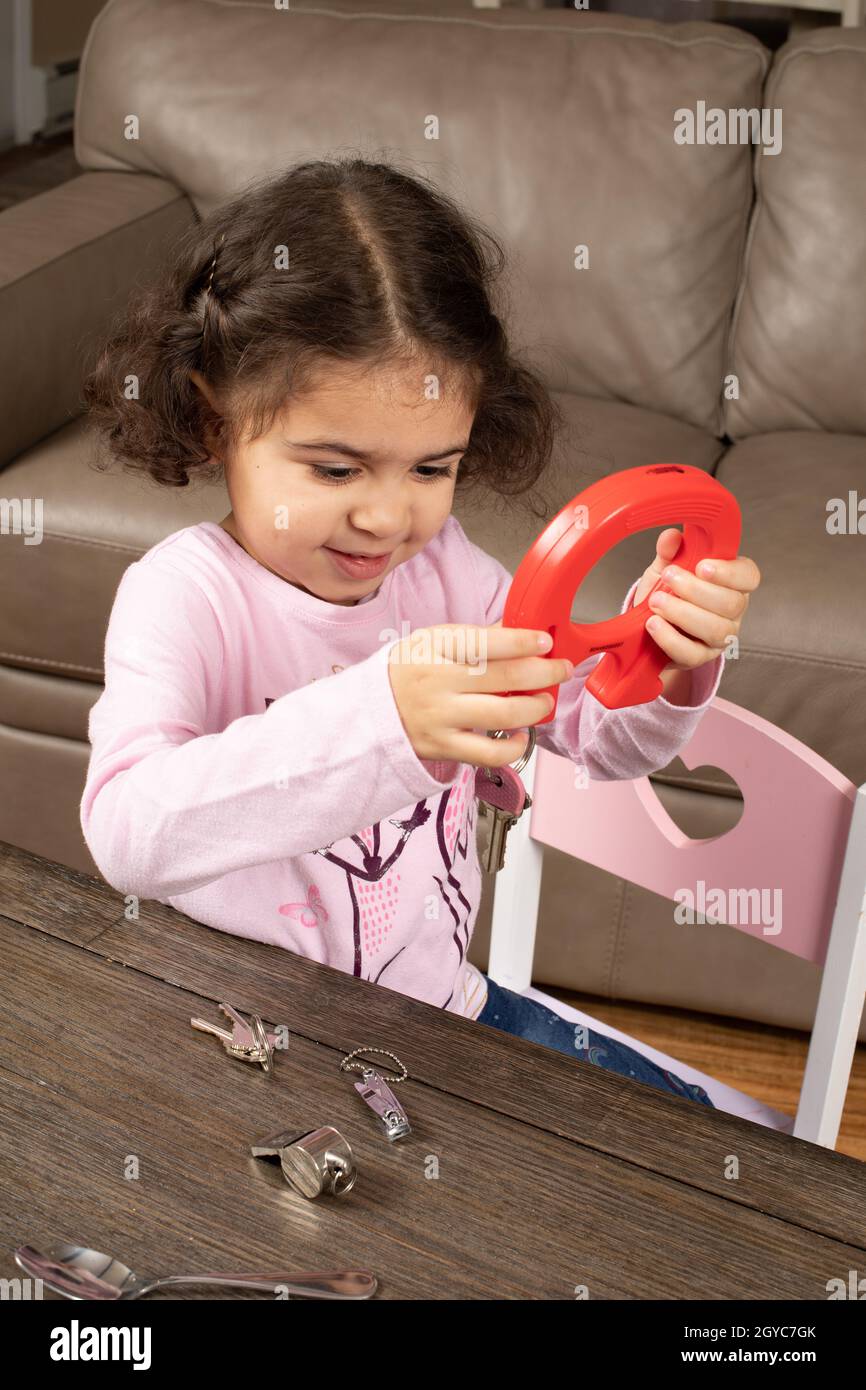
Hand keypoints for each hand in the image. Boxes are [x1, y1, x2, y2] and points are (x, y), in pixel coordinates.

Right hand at [387, 623, 573, 768]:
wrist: (368, 713)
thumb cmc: (407, 672)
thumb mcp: (432, 641)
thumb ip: (477, 637)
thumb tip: (521, 628)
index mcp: (434, 648)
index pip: (486, 642)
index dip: (523, 641)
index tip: (545, 642)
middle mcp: (438, 682)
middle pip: (506, 678)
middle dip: (544, 672)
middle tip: (560, 669)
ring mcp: (441, 718)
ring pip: (504, 715)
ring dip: (536, 707)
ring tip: (543, 701)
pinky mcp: (445, 748)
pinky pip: (490, 754)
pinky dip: (515, 746)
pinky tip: (520, 734)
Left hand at [633, 527, 760, 675]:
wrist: (648, 627)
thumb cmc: (666, 593)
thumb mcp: (665, 568)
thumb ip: (669, 552)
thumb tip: (671, 537)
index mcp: (732, 582)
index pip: (749, 576)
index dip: (729, 572)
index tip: (702, 566)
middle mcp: (733, 611)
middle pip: (731, 603)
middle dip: (697, 590)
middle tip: (669, 577)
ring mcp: (719, 638)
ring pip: (716, 629)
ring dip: (683, 613)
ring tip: (656, 602)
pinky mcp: (700, 658)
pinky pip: (692, 653)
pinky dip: (670, 638)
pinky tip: (653, 624)